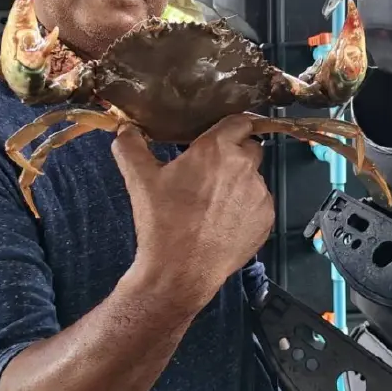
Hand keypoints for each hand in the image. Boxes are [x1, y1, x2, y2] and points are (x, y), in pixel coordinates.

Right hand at [112, 115, 273, 309]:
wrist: (182, 270)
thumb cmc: (161, 220)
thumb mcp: (139, 180)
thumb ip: (130, 146)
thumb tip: (125, 129)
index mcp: (217, 148)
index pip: (240, 120)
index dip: (231, 126)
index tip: (220, 136)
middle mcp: (245, 166)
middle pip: (250, 148)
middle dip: (235, 155)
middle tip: (211, 173)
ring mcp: (260, 194)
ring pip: (254, 179)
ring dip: (240, 184)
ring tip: (214, 204)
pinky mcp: (266, 219)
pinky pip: (259, 205)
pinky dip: (246, 209)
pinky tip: (225, 223)